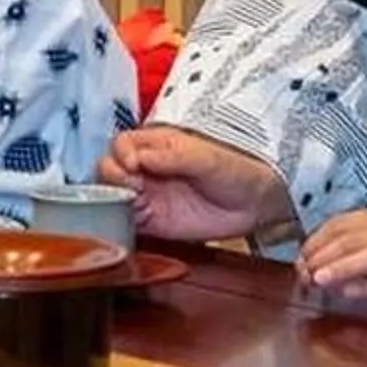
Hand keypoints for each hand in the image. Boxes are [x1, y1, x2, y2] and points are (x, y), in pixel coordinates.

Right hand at [98, 124, 293, 243]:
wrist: (257, 203)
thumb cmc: (237, 170)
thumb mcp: (206, 158)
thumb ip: (173, 157)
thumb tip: (142, 156)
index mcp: (158, 146)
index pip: (122, 144)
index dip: (120, 154)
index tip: (133, 165)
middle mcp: (147, 169)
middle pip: (110, 168)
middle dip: (112, 176)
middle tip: (132, 187)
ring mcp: (148, 195)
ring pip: (111, 194)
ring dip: (112, 199)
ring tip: (133, 203)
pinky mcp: (152, 221)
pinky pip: (125, 221)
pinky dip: (120, 221)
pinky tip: (132, 220)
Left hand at [297, 206, 366, 309]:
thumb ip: (366, 243)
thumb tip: (327, 260)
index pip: (341, 224)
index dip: (316, 241)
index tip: (301, 258)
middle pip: (349, 239)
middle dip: (320, 257)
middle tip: (302, 273)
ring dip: (338, 268)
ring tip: (316, 279)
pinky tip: (348, 292)